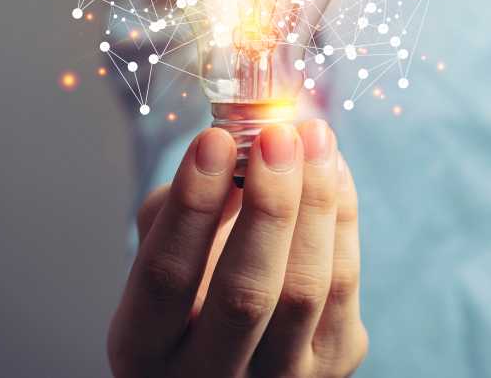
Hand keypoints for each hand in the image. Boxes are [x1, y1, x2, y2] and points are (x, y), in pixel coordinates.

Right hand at [108, 121, 366, 376]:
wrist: (235, 360)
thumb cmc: (185, 292)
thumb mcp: (156, 259)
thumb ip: (177, 210)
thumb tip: (232, 150)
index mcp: (145, 354)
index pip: (167, 278)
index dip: (192, 205)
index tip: (214, 140)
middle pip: (246, 293)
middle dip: (267, 205)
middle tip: (276, 137)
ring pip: (306, 288)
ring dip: (315, 202)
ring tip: (314, 136)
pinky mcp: (332, 365)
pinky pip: (345, 286)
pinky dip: (341, 217)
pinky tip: (331, 168)